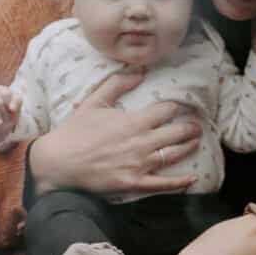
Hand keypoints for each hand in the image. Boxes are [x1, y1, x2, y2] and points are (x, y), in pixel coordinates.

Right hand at [0, 85, 20, 142]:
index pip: (6, 94)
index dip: (13, 103)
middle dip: (5, 112)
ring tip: (2, 120)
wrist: (0, 124)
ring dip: (0, 117)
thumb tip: (12, 108)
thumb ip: (17, 101)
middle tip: (7, 116)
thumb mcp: (16, 104)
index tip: (13, 108)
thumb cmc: (8, 110)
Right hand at [25, 71, 200, 195]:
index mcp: (133, 121)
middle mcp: (141, 142)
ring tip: (197, 141)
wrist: (58, 162)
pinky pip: (163, 184)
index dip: (178, 107)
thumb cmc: (74, 131)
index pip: (166, 110)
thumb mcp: (94, 102)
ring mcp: (139, 164)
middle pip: (176, 132)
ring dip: (189, 147)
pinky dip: (180, 181)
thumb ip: (117, 84)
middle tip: (197, 125)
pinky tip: (193, 177)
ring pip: (173, 154)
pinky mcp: (134, 183)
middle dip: (190, 127)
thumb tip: (139, 71)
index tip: (184, 106)